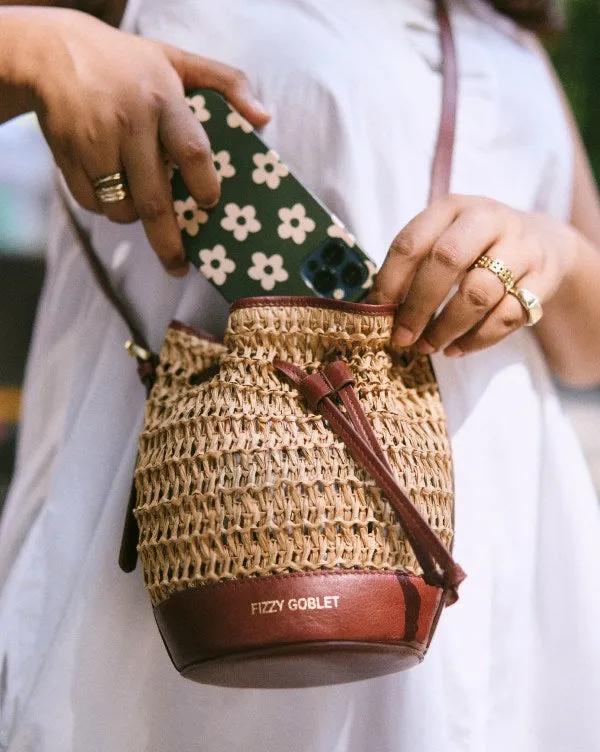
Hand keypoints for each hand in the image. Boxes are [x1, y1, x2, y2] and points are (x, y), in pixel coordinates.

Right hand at [20, 8, 269, 274]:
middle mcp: (129, 124)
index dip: (205, 186)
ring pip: (121, 208)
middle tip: (179, 267)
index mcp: (162, 100)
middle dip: (169, 243)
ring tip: (142, 206)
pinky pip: (92, 203)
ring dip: (135, 219)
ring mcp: (95, 142)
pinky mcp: (68, 156)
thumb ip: (227, 82)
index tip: (210, 204)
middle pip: (154, 201)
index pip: (192, 153)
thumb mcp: (178, 60)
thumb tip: (264, 117)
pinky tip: (113, 189)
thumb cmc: (128, 62)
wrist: (51, 53)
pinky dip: (106, 207)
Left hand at [366, 194, 578, 356]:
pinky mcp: (543, 278)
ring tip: (429, 347)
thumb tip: (374, 311)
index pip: (411, 242)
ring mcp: (520, 247)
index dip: (389, 281)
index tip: (376, 313)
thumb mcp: (445, 240)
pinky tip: (457, 349)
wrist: (543, 242)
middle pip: (446, 261)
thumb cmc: (476, 247)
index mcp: (452, 207)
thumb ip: (413, 268)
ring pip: (478, 294)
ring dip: (447, 328)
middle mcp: (488, 219)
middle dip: (418, 306)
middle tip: (403, 338)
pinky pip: (507, 316)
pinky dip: (478, 339)